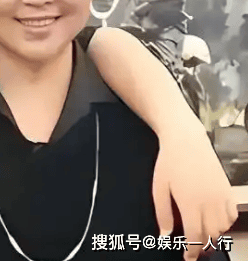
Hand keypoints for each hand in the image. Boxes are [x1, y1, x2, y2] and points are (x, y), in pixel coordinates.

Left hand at [152, 122, 237, 260]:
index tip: (187, 258)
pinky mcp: (227, 190)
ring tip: (203, 237)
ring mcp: (221, 196)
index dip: (191, 251)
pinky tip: (215, 223)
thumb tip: (165, 235)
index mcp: (190, 203)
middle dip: (202, 246)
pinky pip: (231, 215)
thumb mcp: (159, 188)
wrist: (186, 140)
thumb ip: (163, 214)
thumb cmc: (169, 161)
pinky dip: (225, 224)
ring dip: (214, 236)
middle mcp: (209, 202)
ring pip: (223, 228)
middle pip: (210, 235)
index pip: (194, 236)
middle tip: (193, 250)